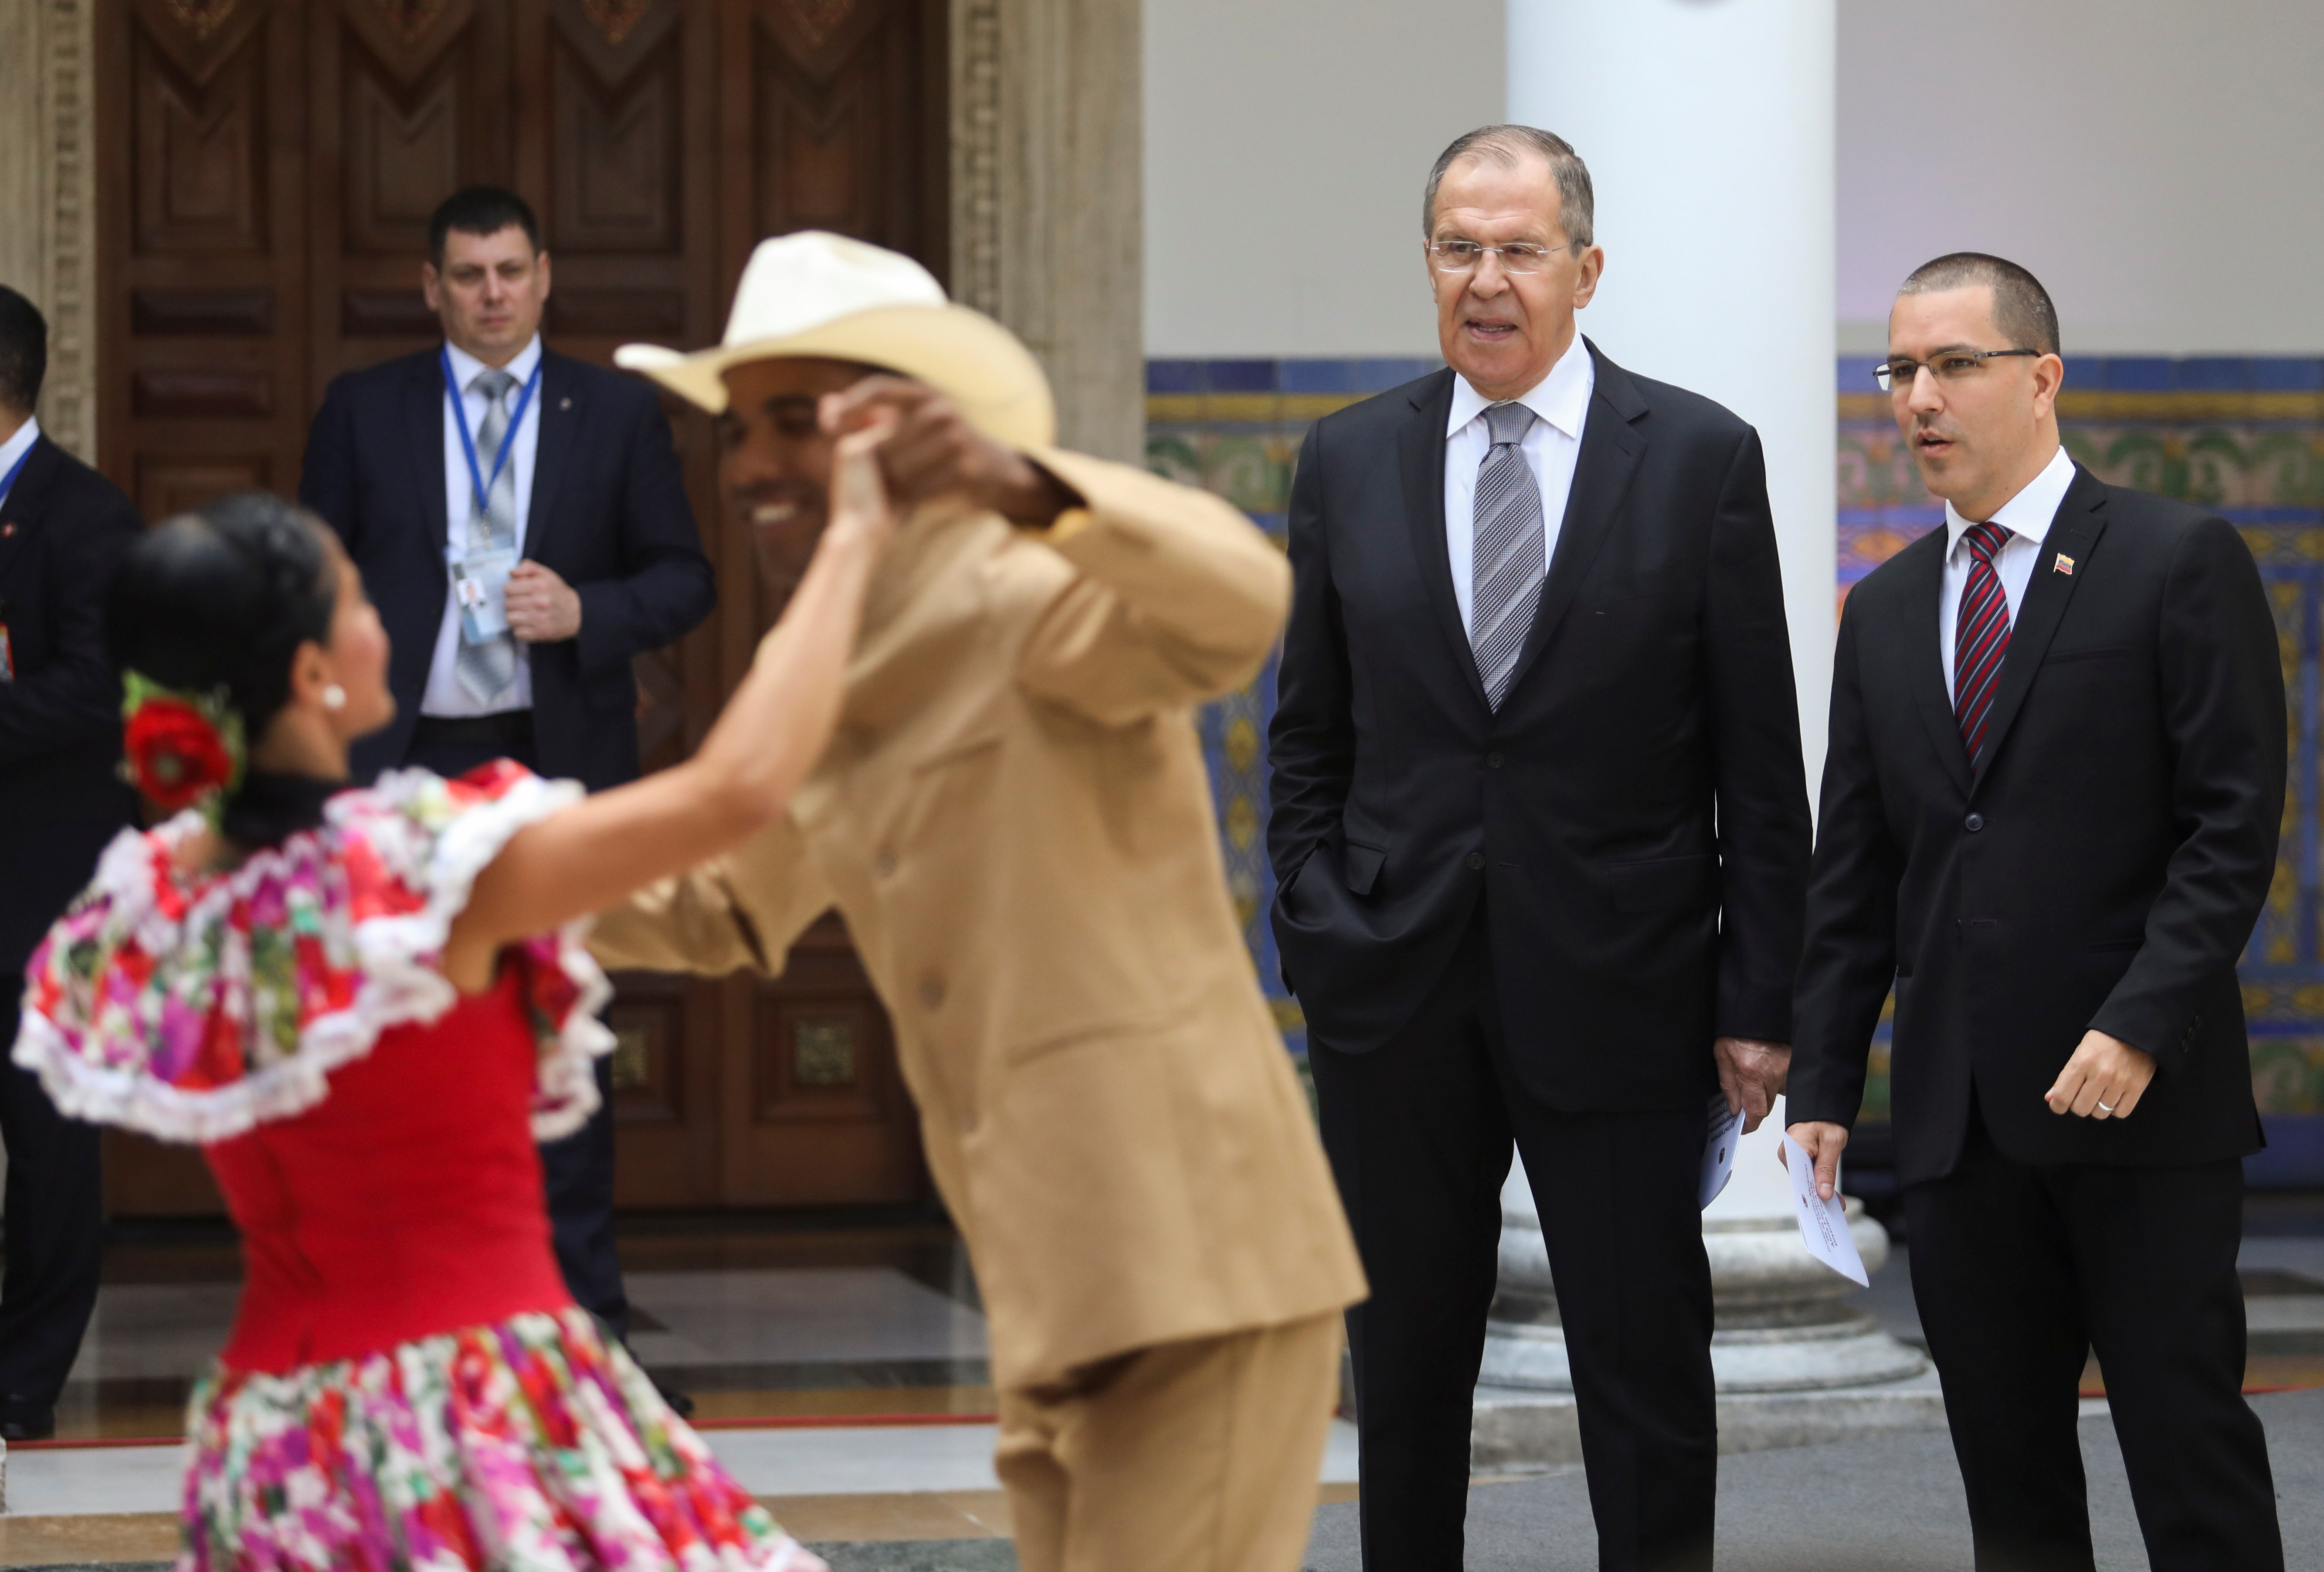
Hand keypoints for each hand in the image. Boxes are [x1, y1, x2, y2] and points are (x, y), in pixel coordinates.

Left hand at [505, 560, 581, 642]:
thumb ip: (528, 567)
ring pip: (510, 619)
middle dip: (513, 603)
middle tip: (522, 604)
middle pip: (508, 604)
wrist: (578, 614)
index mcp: (539, 586)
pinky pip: (517, 633)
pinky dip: (521, 630)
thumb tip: (511, 573)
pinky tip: (529, 624)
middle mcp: (539, 602)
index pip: (508, 589)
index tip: (518, 592)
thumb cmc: (559, 593)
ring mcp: (539, 619)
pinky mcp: (539, 633)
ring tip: (524, 614)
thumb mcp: (547, 574)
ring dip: (515, 617)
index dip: (512, 589)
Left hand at [820, 375, 1078, 527]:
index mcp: (924, 393)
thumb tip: (823, 409)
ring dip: (896, 484)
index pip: (879, 388)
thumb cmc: (938, 445)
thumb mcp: (909, 422)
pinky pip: (921, 489)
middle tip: (884, 477)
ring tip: (903, 485)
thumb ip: (866, 416)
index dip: (851, 404)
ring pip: (901, 468)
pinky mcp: (966, 467)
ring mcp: (957, 437)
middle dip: (878, 465)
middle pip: (884, 441)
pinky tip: (919, 495)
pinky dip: (914, 497)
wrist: (993, 468)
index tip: (827, 424)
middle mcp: (942, 408)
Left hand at [1714, 1037, 1789, 1134]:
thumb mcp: (1722, 1054)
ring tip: (1756, 1075)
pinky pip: (1785, 1079)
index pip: (1756, 1111)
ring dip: (1766, 1090)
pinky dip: (1775, 1078)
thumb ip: (1728, 1084)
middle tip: (1745, 1100)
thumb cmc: (1739, 1029)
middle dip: (1755, 1107)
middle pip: (1767, 1105)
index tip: (1743, 1127)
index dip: (1750, 1124)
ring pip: (1777, 1093)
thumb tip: (1733, 1107)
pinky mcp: (1795, 1063)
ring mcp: (1787, 1069)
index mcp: (1753, 1074)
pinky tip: (1766, 1067)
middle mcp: (1774, 1075)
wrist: (1758, 1009)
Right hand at [1784, 1120, 1849, 1202]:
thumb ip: (1826, 1169)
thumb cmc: (1826, 1119)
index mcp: (1792, 1150)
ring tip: (1837, 1202)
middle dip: (1819, 1195)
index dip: (1811, 1195)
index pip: (1799, 1179)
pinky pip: (1807, 1174)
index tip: (1824, 1207)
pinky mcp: (1797, 1158)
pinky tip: (1830, 1191)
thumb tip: (1823, 1193)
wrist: (1821, 1105)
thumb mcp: (1832, 1143)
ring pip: (1805, 1179)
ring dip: (1820, 1189)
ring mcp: (1791, 1157)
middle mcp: (1787, 1155)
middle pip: (1802, 1181)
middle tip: (1836, 1207)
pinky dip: (1818, 1182)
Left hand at [2044, 1029, 2154, 1120]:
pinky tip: (2113, 1098)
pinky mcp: (2137, 1088)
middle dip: (2078, 1105)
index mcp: (2081, 1063)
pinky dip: (2115, 1109)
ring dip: (2097, 1108)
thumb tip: (2051, 1098)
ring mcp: (2119, 1082)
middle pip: (2081, 1109)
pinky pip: (2121, 1112)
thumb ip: (2064, 1078)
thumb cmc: (2103, 1041)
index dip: (2057, 1106)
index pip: (2063, 1096)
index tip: (2059, 1105)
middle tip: (2082, 1096)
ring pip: (2101, 1113)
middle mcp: (2100, 1075)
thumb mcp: (2079, 1054)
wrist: (2134, 1031)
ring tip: (2100, 1095)